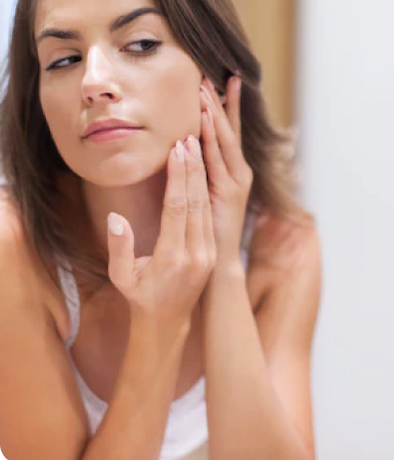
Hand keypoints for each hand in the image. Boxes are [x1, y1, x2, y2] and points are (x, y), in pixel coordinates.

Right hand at [105, 137, 215, 328]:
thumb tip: (115, 218)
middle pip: (195, 201)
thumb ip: (119, 248)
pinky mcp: (212, 252)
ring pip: (206, 206)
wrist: (168, 322)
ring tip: (198, 147)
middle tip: (190, 137)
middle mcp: (195, 253)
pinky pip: (209, 216)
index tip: (178, 150)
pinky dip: (206, 192)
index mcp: (172, 257)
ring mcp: (207, 253)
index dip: (178, 177)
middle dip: (193, 167)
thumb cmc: (140, 297)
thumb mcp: (121, 278)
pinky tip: (202, 173)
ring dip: (202, 176)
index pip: (177, 207)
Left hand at [199, 76, 252, 265]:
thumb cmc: (208, 231)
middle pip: (229, 131)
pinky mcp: (230, 192)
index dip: (225, 108)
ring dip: (215, 113)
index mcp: (233, 173)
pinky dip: (212, 138)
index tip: (219, 82)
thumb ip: (200, 177)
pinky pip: (218, 160)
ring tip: (206, 88)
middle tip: (213, 74)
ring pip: (225, 141)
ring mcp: (237, 182)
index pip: (228, 134)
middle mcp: (239, 173)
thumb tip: (185, 152)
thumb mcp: (204, 200)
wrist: (217, 266)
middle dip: (221, 102)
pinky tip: (203, 119)